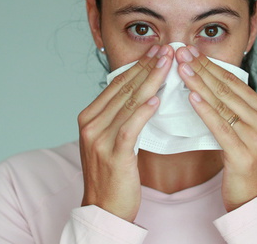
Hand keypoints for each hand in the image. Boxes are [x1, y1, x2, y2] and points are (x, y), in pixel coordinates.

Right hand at [77, 44, 172, 221]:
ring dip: (151, 80)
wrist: (102, 209)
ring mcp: (100, 139)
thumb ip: (120, 117)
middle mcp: (91, 124)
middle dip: (147, 66)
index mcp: (89, 117)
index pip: (116, 84)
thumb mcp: (109, 140)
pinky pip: (130, 127)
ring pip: (128, 102)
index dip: (138, 65)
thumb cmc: (111, 175)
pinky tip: (157, 98)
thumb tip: (142, 93)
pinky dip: (143, 111)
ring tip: (168, 64)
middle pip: (123, 88)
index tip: (156, 50)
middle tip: (167, 48)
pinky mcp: (113, 155)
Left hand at [176, 46, 256, 211]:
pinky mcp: (244, 154)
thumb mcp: (243, 132)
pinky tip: (192, 98)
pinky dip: (206, 111)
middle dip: (202, 68)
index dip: (210, 64)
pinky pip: (221, 127)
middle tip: (181, 51)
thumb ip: (231, 110)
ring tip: (181, 68)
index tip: (190, 50)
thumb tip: (206, 87)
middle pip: (227, 88)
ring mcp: (256, 137)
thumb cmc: (245, 166)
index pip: (233, 81)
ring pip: (222, 104)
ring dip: (199, 83)